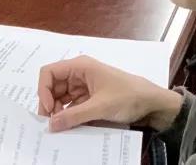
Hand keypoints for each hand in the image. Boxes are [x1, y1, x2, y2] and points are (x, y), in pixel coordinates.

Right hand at [37, 55, 183, 132]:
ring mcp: (84, 86)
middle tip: (50, 124)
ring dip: (59, 112)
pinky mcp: (89, 98)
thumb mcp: (100, 107)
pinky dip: (69, 116)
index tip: (48, 110)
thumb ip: (74, 116)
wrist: (151, 103)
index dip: (44, 90)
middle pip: (53, 86)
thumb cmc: (127, 96)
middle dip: (50, 104)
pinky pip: (72, 106)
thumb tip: (51, 124)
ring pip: (62, 98)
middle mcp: (79, 74)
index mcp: (79, 66)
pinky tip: (70, 127)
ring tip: (61, 128)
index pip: (49, 72)